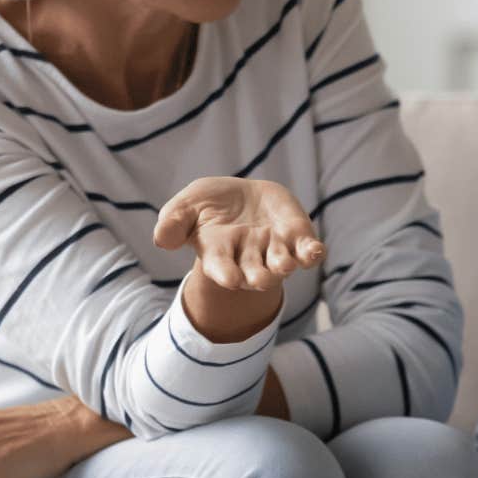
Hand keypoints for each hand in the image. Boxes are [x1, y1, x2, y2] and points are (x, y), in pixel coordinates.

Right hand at [153, 177, 325, 290]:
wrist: (242, 197)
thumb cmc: (209, 205)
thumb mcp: (187, 206)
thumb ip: (174, 221)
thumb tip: (161, 239)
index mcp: (220, 252)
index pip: (221, 267)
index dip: (226, 274)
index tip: (230, 280)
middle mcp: (249, 257)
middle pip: (254, 272)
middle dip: (258, 276)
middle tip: (260, 280)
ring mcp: (275, 249)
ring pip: (281, 263)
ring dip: (283, 265)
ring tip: (285, 264)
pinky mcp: (297, 237)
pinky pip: (307, 251)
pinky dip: (312, 253)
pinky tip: (315, 251)